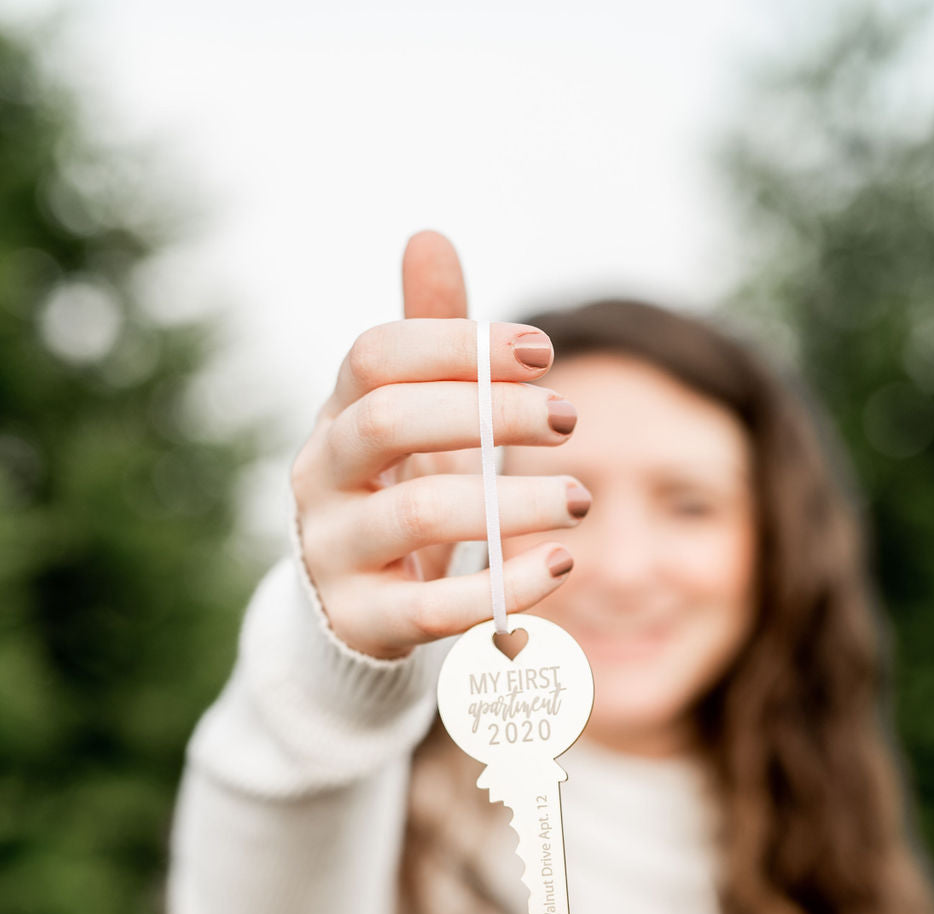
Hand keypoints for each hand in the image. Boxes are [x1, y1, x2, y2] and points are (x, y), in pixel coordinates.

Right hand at [289, 229, 587, 659]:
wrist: (357, 612)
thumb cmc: (400, 496)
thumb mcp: (416, 421)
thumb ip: (430, 342)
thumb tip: (429, 235)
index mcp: (335, 419)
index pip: (374, 358)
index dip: (456, 345)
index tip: (542, 352)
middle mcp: (319, 480)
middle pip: (388, 421)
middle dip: (486, 412)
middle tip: (567, 418)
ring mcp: (335, 555)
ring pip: (417, 515)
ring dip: (510, 501)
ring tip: (578, 499)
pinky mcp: (366, 623)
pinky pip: (434, 607)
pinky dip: (505, 587)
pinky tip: (561, 562)